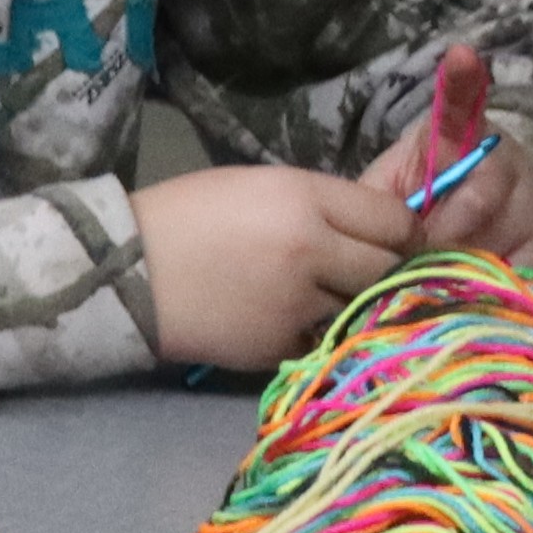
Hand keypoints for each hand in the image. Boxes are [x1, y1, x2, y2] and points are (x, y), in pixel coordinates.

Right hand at [136, 163, 420, 369]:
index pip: (393, 220)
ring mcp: (297, 305)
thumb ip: (322, 205)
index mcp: (305, 198)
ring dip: (354, 305)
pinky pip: (323, 341)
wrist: (128, 271)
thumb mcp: (261, 186)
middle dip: (386, 270)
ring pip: (360, 308)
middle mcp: (311, 250)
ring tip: (327, 296)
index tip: (402, 240)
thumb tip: (377, 230)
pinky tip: (290, 320)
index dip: (405, 232)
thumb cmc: (189, 215)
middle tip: (372, 272)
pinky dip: (316, 334)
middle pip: (388, 268)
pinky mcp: (278, 346)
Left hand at [368, 41, 532, 266]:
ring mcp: (532, 196)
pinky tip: (475, 285)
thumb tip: (374, 233)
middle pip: (477, 198)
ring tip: (443, 270)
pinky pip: (516, 270)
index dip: (461, 81)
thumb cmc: (422, 207)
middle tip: (422, 254)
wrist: (481, 228)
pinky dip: (488, 284)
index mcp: (453, 135)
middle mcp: (502, 157)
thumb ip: (378, 205)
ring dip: (460, 264)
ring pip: (493, 239)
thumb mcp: (390, 196)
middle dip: (442, 236)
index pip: (459, 103)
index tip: (461, 56)